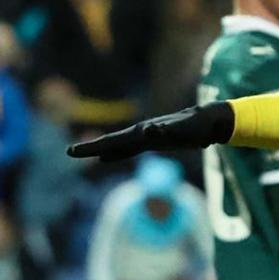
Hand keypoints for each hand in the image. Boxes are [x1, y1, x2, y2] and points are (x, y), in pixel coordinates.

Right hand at [67, 102, 234, 160]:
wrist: (209, 121)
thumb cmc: (197, 127)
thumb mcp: (182, 130)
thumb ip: (165, 130)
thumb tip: (149, 129)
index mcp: (143, 132)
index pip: (113, 141)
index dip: (93, 147)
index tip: (74, 151)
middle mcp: (141, 133)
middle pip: (111, 142)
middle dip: (91, 148)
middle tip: (69, 152)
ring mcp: (146, 137)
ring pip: (118, 146)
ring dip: (101, 150)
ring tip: (85, 154)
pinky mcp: (153, 142)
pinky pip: (128, 150)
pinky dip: (116, 154)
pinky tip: (109, 159)